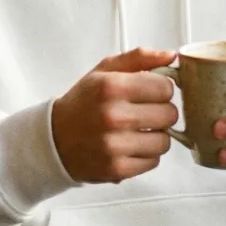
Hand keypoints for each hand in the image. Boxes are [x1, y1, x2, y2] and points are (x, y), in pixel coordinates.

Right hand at [51, 47, 178, 183]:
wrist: (55, 139)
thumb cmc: (84, 102)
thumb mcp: (104, 71)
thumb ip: (139, 58)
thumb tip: (171, 56)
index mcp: (112, 87)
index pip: (165, 88)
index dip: (162, 89)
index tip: (153, 91)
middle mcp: (114, 116)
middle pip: (170, 114)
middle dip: (162, 111)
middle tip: (146, 111)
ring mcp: (115, 146)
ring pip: (165, 141)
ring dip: (157, 135)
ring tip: (139, 129)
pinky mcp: (117, 169)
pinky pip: (154, 161)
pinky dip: (147, 153)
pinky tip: (132, 145)